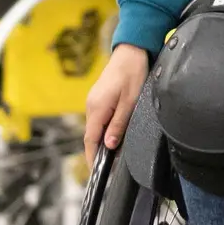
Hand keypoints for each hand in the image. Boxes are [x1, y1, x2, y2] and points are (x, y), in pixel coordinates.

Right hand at [84, 45, 149, 166]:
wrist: (131, 51)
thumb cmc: (132, 73)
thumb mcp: (130, 102)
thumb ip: (118, 125)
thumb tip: (109, 145)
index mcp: (97, 108)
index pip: (91, 140)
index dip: (93, 158)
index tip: (97, 173)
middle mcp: (91, 106)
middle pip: (91, 136)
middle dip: (98, 153)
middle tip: (109, 168)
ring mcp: (94, 102)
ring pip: (95, 128)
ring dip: (102, 142)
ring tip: (113, 156)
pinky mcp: (99, 99)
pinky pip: (99, 120)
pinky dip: (104, 131)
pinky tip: (113, 136)